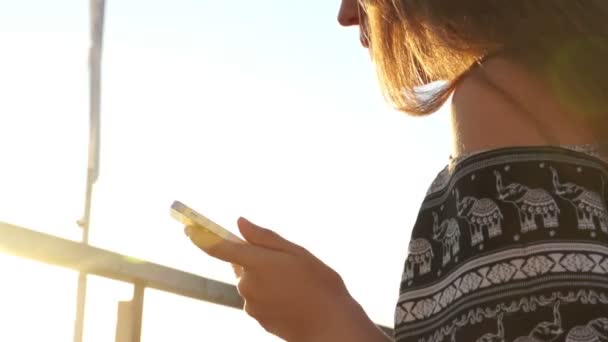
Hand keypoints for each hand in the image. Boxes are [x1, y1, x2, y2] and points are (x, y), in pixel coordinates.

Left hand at [185, 218, 389, 341]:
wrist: (329, 325)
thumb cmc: (319, 285)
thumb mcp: (297, 253)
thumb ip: (265, 238)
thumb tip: (240, 224)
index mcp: (257, 263)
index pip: (218, 247)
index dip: (200, 237)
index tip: (188, 228)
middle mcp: (248, 285)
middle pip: (240, 265)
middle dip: (255, 259)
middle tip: (284, 262)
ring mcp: (251, 304)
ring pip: (251, 282)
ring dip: (265, 278)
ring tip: (294, 283)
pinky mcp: (257, 318)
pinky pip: (257, 298)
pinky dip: (269, 294)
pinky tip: (291, 297)